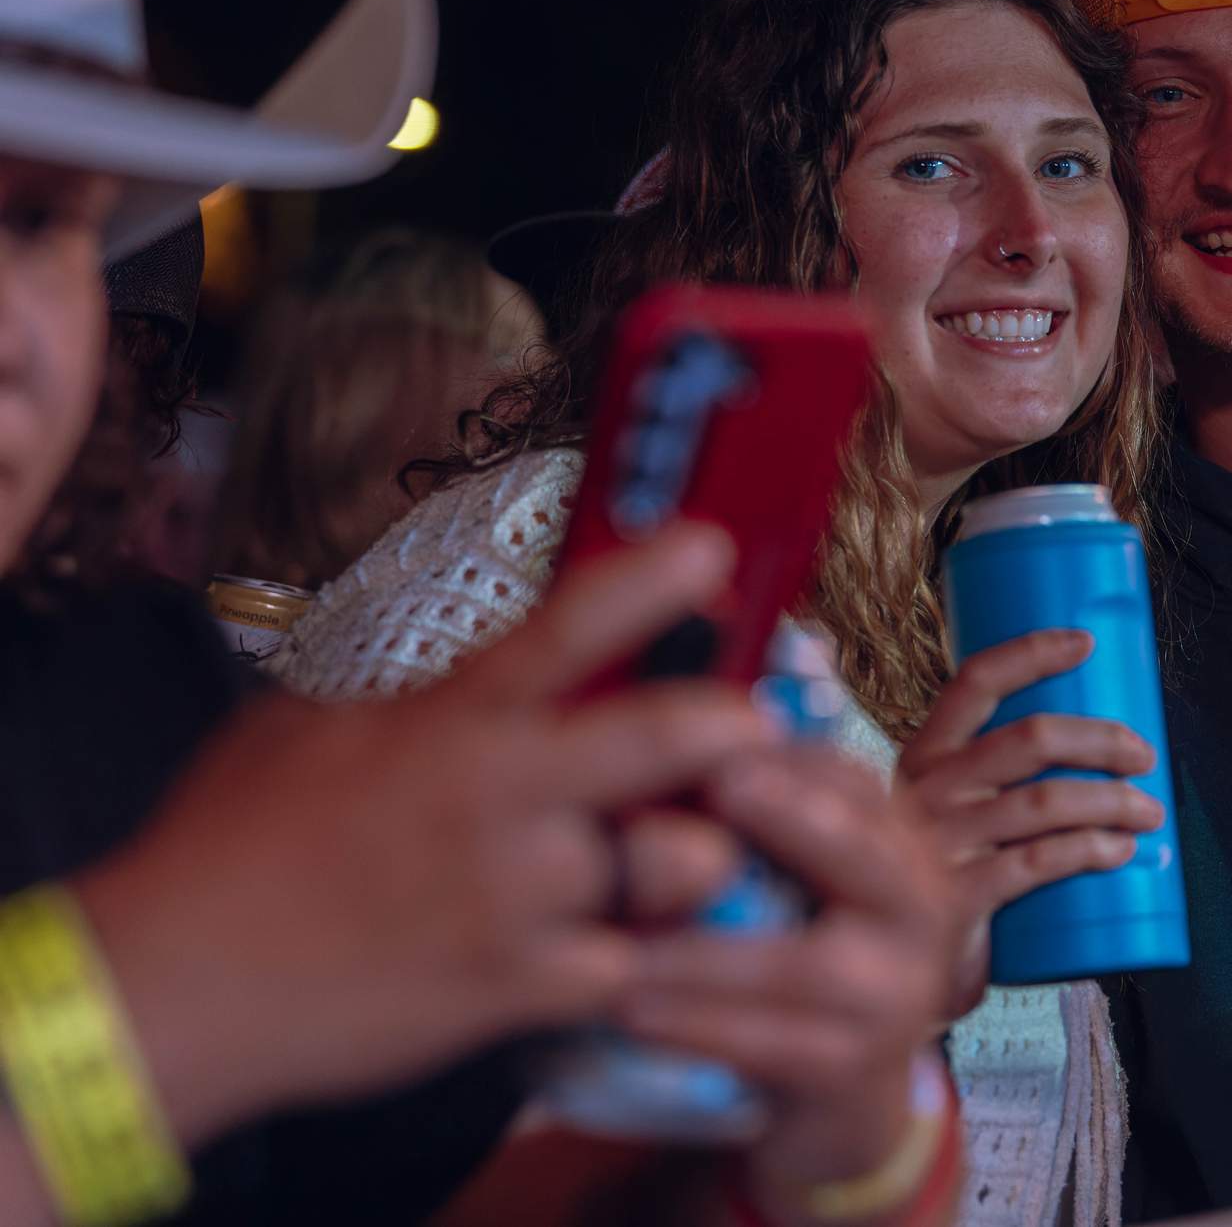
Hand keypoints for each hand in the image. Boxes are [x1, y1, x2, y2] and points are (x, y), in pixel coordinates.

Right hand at [72, 525, 778, 1143]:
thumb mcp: (304, 725)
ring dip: (700, 856)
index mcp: (447, 722)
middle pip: (661, 739)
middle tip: (756, 722)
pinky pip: (633, 965)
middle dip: (731, 725)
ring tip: (696, 850)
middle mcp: (498, 799)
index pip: (567, 629)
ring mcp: (516, 898)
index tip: (714, 546)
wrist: (170, 986)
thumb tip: (455, 643)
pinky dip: (643, 956)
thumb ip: (406, 690)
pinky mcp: (518, 989)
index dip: (650, 580)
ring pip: (677, 865)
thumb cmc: (226, 845)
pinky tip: (630, 945)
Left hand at [619, 743, 960, 1222]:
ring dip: (706, 951)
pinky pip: (769, 1045)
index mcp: (905, 850)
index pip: (858, 786)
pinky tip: (628, 1008)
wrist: (845, 1092)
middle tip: (721, 784)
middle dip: (796, 816)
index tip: (720, 731)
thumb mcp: (809, 880)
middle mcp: (921, 914)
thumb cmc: (807, 956)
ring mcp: (897, 998)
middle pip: (866, 855)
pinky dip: (695, 1025)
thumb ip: (772, 821)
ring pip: (802, 966)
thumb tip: (683, 745)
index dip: (793, 759)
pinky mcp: (852, 1071)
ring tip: (624, 938)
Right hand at [897, 628, 1162, 1016]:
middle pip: (1030, 738)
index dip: (1032, 653)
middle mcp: (926, 790)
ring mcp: (941, 844)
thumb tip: (1097, 749)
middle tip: (1145, 755)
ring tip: (1149, 811)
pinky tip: (1120, 851)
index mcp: (923, 755)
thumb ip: (996, 780)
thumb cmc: (943, 875)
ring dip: (1113, 801)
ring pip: (1046, 802)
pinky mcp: (959, 898)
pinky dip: (1089, 851)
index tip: (1085, 642)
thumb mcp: (951, 812)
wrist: (893, 968)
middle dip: (1101, 740)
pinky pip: (1037, 862)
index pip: (975, 683)